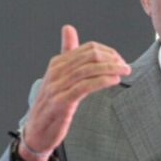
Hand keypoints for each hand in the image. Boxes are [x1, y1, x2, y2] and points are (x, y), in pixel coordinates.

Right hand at [19, 25, 130, 160]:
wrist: (35, 132)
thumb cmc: (51, 104)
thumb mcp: (59, 77)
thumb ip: (67, 54)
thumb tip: (68, 28)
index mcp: (57, 63)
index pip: (87, 49)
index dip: (107, 52)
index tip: (119, 60)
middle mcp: (55, 72)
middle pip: (89, 57)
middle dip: (111, 59)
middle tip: (125, 66)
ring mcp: (56, 87)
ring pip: (88, 70)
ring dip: (110, 68)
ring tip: (124, 71)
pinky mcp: (60, 102)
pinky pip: (83, 87)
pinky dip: (101, 81)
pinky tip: (113, 80)